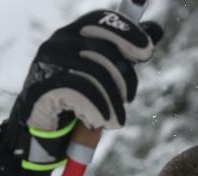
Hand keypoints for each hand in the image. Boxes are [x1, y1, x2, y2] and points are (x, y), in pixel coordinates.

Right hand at [0, 10, 163, 175]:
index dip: (128, 32)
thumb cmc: (75, 104)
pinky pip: (81, 90)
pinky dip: (98, 110)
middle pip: (104, 49)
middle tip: (128, 99)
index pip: (102, 20)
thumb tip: (156, 30)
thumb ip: (125, 54)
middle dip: (125, 77)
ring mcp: (48, 61)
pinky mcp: (43, 83)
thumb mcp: (103, 77)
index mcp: (73, 35)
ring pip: (96, 73)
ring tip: (116, 121)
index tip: (146, 53)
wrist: (41, 133)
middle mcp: (58, 42)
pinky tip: (101, 122)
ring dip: (113, 102)